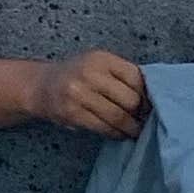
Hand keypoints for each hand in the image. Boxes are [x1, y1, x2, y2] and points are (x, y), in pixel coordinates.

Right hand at [29, 47, 148, 138]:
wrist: (41, 86)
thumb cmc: (77, 76)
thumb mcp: (98, 65)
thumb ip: (121, 76)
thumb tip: (153, 98)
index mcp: (101, 58)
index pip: (136, 77)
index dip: (148, 94)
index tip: (152, 104)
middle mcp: (89, 73)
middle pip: (130, 99)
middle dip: (140, 113)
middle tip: (145, 120)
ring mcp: (79, 93)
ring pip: (118, 116)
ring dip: (131, 128)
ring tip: (135, 131)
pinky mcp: (72, 113)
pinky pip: (103, 127)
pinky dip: (115, 133)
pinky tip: (119, 133)